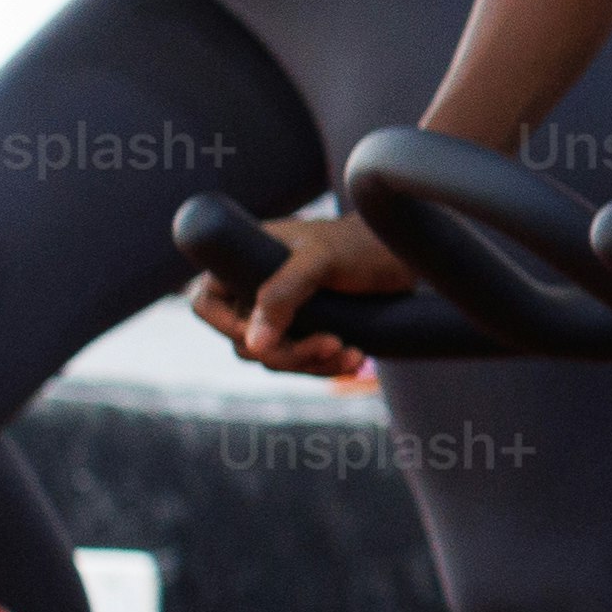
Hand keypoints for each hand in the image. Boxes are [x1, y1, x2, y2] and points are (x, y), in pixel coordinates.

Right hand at [197, 211, 414, 377]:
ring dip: (312, 364)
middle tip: (333, 342)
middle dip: (288, 353)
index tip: (266, 337)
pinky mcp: (310, 331)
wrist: (403, 255)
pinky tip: (357, 359)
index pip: (207, 304)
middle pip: (246, 343)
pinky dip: (326, 367)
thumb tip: (253, 344)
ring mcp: (283, 314)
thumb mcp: (320, 261)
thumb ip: (283, 294)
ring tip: (352, 352)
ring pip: (275, 359)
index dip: (227, 327)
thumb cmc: (359, 245)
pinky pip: (303, 364)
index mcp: (245, 263)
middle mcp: (258, 290)